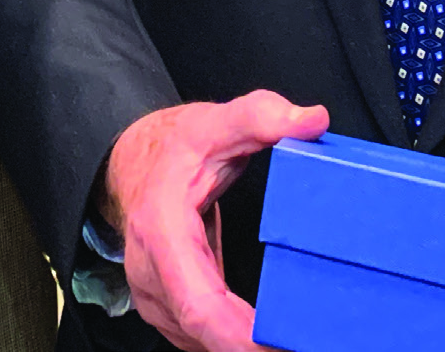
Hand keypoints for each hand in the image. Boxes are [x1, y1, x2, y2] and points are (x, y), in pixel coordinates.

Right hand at [101, 90, 328, 350]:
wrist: (133, 164)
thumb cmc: (173, 149)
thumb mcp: (214, 121)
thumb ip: (261, 116)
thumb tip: (311, 120)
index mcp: (161, 232)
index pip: (198, 303)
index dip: (238, 335)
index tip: (279, 345)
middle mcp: (151, 273)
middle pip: (203, 334)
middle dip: (253, 349)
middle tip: (303, 346)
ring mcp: (156, 296)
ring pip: (202, 342)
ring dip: (246, 348)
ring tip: (296, 342)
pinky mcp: (169, 308)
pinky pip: (202, 337)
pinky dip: (235, 342)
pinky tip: (271, 339)